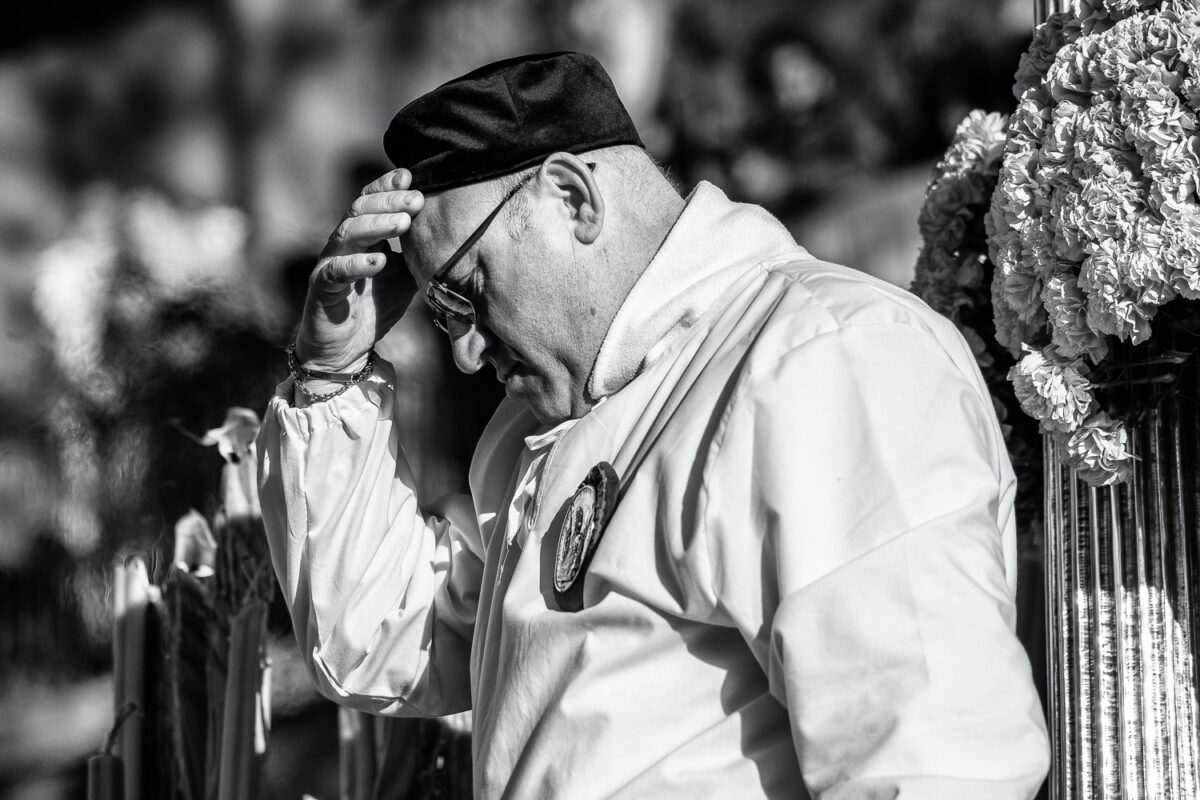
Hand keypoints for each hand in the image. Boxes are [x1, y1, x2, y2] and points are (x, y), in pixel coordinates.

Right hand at [294, 168, 423, 371]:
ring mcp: (330, 264)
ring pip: (346, 233)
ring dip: (376, 225)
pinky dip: (357, 265)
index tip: (411, 176)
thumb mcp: (406, 277)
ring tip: (403, 223)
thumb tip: (451, 235)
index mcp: (362, 236)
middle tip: (417, 199)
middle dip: (389, 202)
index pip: (371, 201)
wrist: (346, 349)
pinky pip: (335, 272)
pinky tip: (379, 261)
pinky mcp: (321, 289)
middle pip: (359, 209)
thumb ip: (418, 255)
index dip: (388, 187)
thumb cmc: (375, 307)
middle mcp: (343, 244)